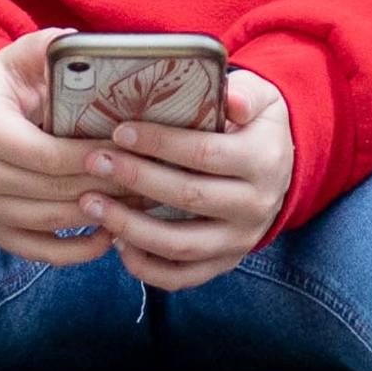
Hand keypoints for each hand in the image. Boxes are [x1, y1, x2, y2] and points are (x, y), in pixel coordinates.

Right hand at [0, 37, 295, 287]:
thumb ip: (50, 48)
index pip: (48, 156)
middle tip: (151, 178)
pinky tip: (110, 233)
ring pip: (54, 223)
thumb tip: (84, 43)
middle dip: (107, 186)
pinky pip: (42, 252)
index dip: (93, 158)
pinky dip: (79, 250)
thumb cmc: (4, 85)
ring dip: (102, 216)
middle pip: (55, 192)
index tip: (132, 151)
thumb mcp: (21, 57)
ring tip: (141, 202)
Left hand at [91, 68, 293, 290]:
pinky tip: (115, 241)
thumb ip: (246, 94)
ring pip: (180, 244)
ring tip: (92, 205)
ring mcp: (239, 241)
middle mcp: (255, 207)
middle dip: (136, 179)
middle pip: (189, 197)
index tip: (120, 131)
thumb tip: (230, 99)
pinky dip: (145, 266)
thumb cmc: (255, 125)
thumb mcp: (262, 99)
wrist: (279, 169)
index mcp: (263, 161)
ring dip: (130, 227)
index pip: (205, 153)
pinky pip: (181, 276)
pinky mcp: (223, 263)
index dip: (160, 143)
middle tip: (95, 162)